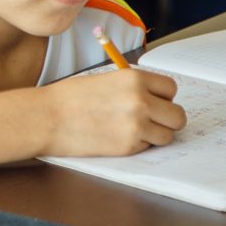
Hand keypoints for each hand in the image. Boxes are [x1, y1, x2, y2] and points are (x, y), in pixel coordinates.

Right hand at [41, 69, 186, 156]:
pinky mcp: (128, 147)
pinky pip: (148, 147)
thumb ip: (131, 86)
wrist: (47, 117)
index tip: (155, 101)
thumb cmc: (69, 98)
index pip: (170, 88)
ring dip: (155, 135)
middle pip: (178, 115)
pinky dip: (138, 145)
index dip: (163, 97)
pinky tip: (118, 137)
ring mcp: (136, 125)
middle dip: (167, 119)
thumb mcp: (105, 80)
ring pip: (168, 135)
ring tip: (133, 130)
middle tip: (151, 120)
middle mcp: (140, 101)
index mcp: (133, 78)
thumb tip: (153, 98)